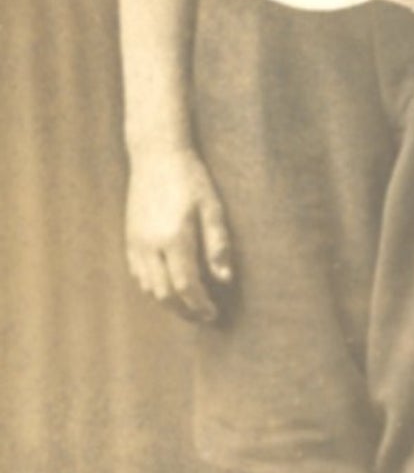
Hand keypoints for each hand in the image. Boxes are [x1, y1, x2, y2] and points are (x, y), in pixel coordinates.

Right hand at [125, 147, 233, 322]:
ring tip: (189, 305)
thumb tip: (225, 279)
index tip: (213, 314)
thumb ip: (218, 245)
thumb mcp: (213, 208)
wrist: (156, 156)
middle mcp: (151, 245)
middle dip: (184, 310)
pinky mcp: (129, 238)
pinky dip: (153, 287)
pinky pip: (138, 274)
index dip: (199, 305)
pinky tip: (169, 285)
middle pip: (164, 294)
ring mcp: (136, 243)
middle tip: (202, 316)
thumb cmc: (191, 179)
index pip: (186, 286)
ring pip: (148, 287)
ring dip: (168, 302)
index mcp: (174, 239)